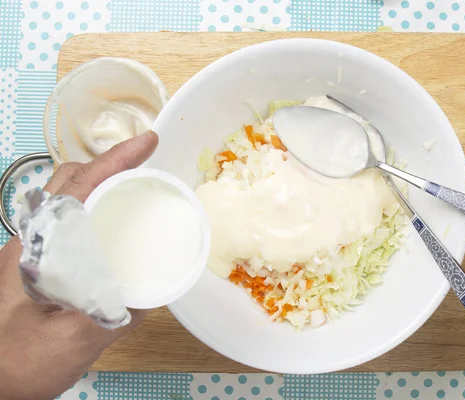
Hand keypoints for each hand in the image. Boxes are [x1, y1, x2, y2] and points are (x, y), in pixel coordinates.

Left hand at [0, 132, 158, 399]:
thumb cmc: (18, 363)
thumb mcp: (73, 342)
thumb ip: (113, 317)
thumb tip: (149, 294)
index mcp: (37, 248)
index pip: (77, 186)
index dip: (114, 159)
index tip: (147, 142)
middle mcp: (31, 241)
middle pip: (68, 180)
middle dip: (107, 163)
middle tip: (144, 166)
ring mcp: (31, 251)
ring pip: (65, 197)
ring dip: (98, 183)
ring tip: (133, 191)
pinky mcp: (36, 265)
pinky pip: (67, 221)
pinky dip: (93, 209)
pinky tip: (112, 232)